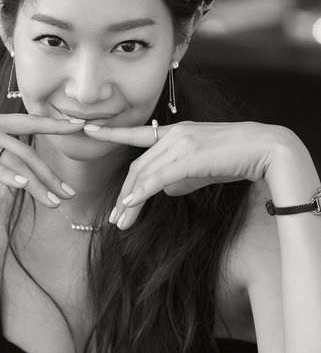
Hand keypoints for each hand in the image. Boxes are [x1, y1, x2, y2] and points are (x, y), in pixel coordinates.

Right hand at [0, 111, 84, 206]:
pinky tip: (25, 185)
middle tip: (69, 192)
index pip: (29, 121)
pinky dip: (9, 176)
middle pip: (27, 149)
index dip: (56, 124)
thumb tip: (11, 156)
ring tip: (55, 201)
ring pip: (14, 160)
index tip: (81, 126)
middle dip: (51, 173)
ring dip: (37, 183)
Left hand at [84, 120, 276, 228]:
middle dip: (123, 194)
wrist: (265, 149)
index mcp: (174, 133)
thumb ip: (179, 178)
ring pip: (144, 174)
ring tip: (120, 223)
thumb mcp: (201, 169)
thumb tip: (162, 192)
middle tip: (114, 218)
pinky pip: (158, 177)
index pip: (135, 133)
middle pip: (137, 166)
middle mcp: (173, 134)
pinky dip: (141, 192)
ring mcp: (180, 143)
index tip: (87, 129)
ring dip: (129, 201)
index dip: (110, 132)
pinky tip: (130, 205)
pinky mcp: (189, 156)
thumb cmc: (235, 158)